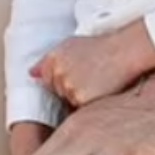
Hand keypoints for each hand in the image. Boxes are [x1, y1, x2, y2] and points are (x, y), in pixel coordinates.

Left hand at [34, 24, 154, 107]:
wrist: (123, 51)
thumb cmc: (99, 47)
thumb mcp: (70, 45)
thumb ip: (47, 60)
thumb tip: (31, 74)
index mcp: (52, 57)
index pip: (47, 79)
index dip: (63, 79)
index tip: (77, 73)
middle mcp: (57, 71)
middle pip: (57, 91)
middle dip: (70, 88)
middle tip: (90, 76)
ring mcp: (68, 86)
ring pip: (68, 101)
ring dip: (80, 96)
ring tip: (96, 81)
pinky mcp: (81, 99)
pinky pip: (79, 109)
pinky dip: (88, 104)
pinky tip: (100, 90)